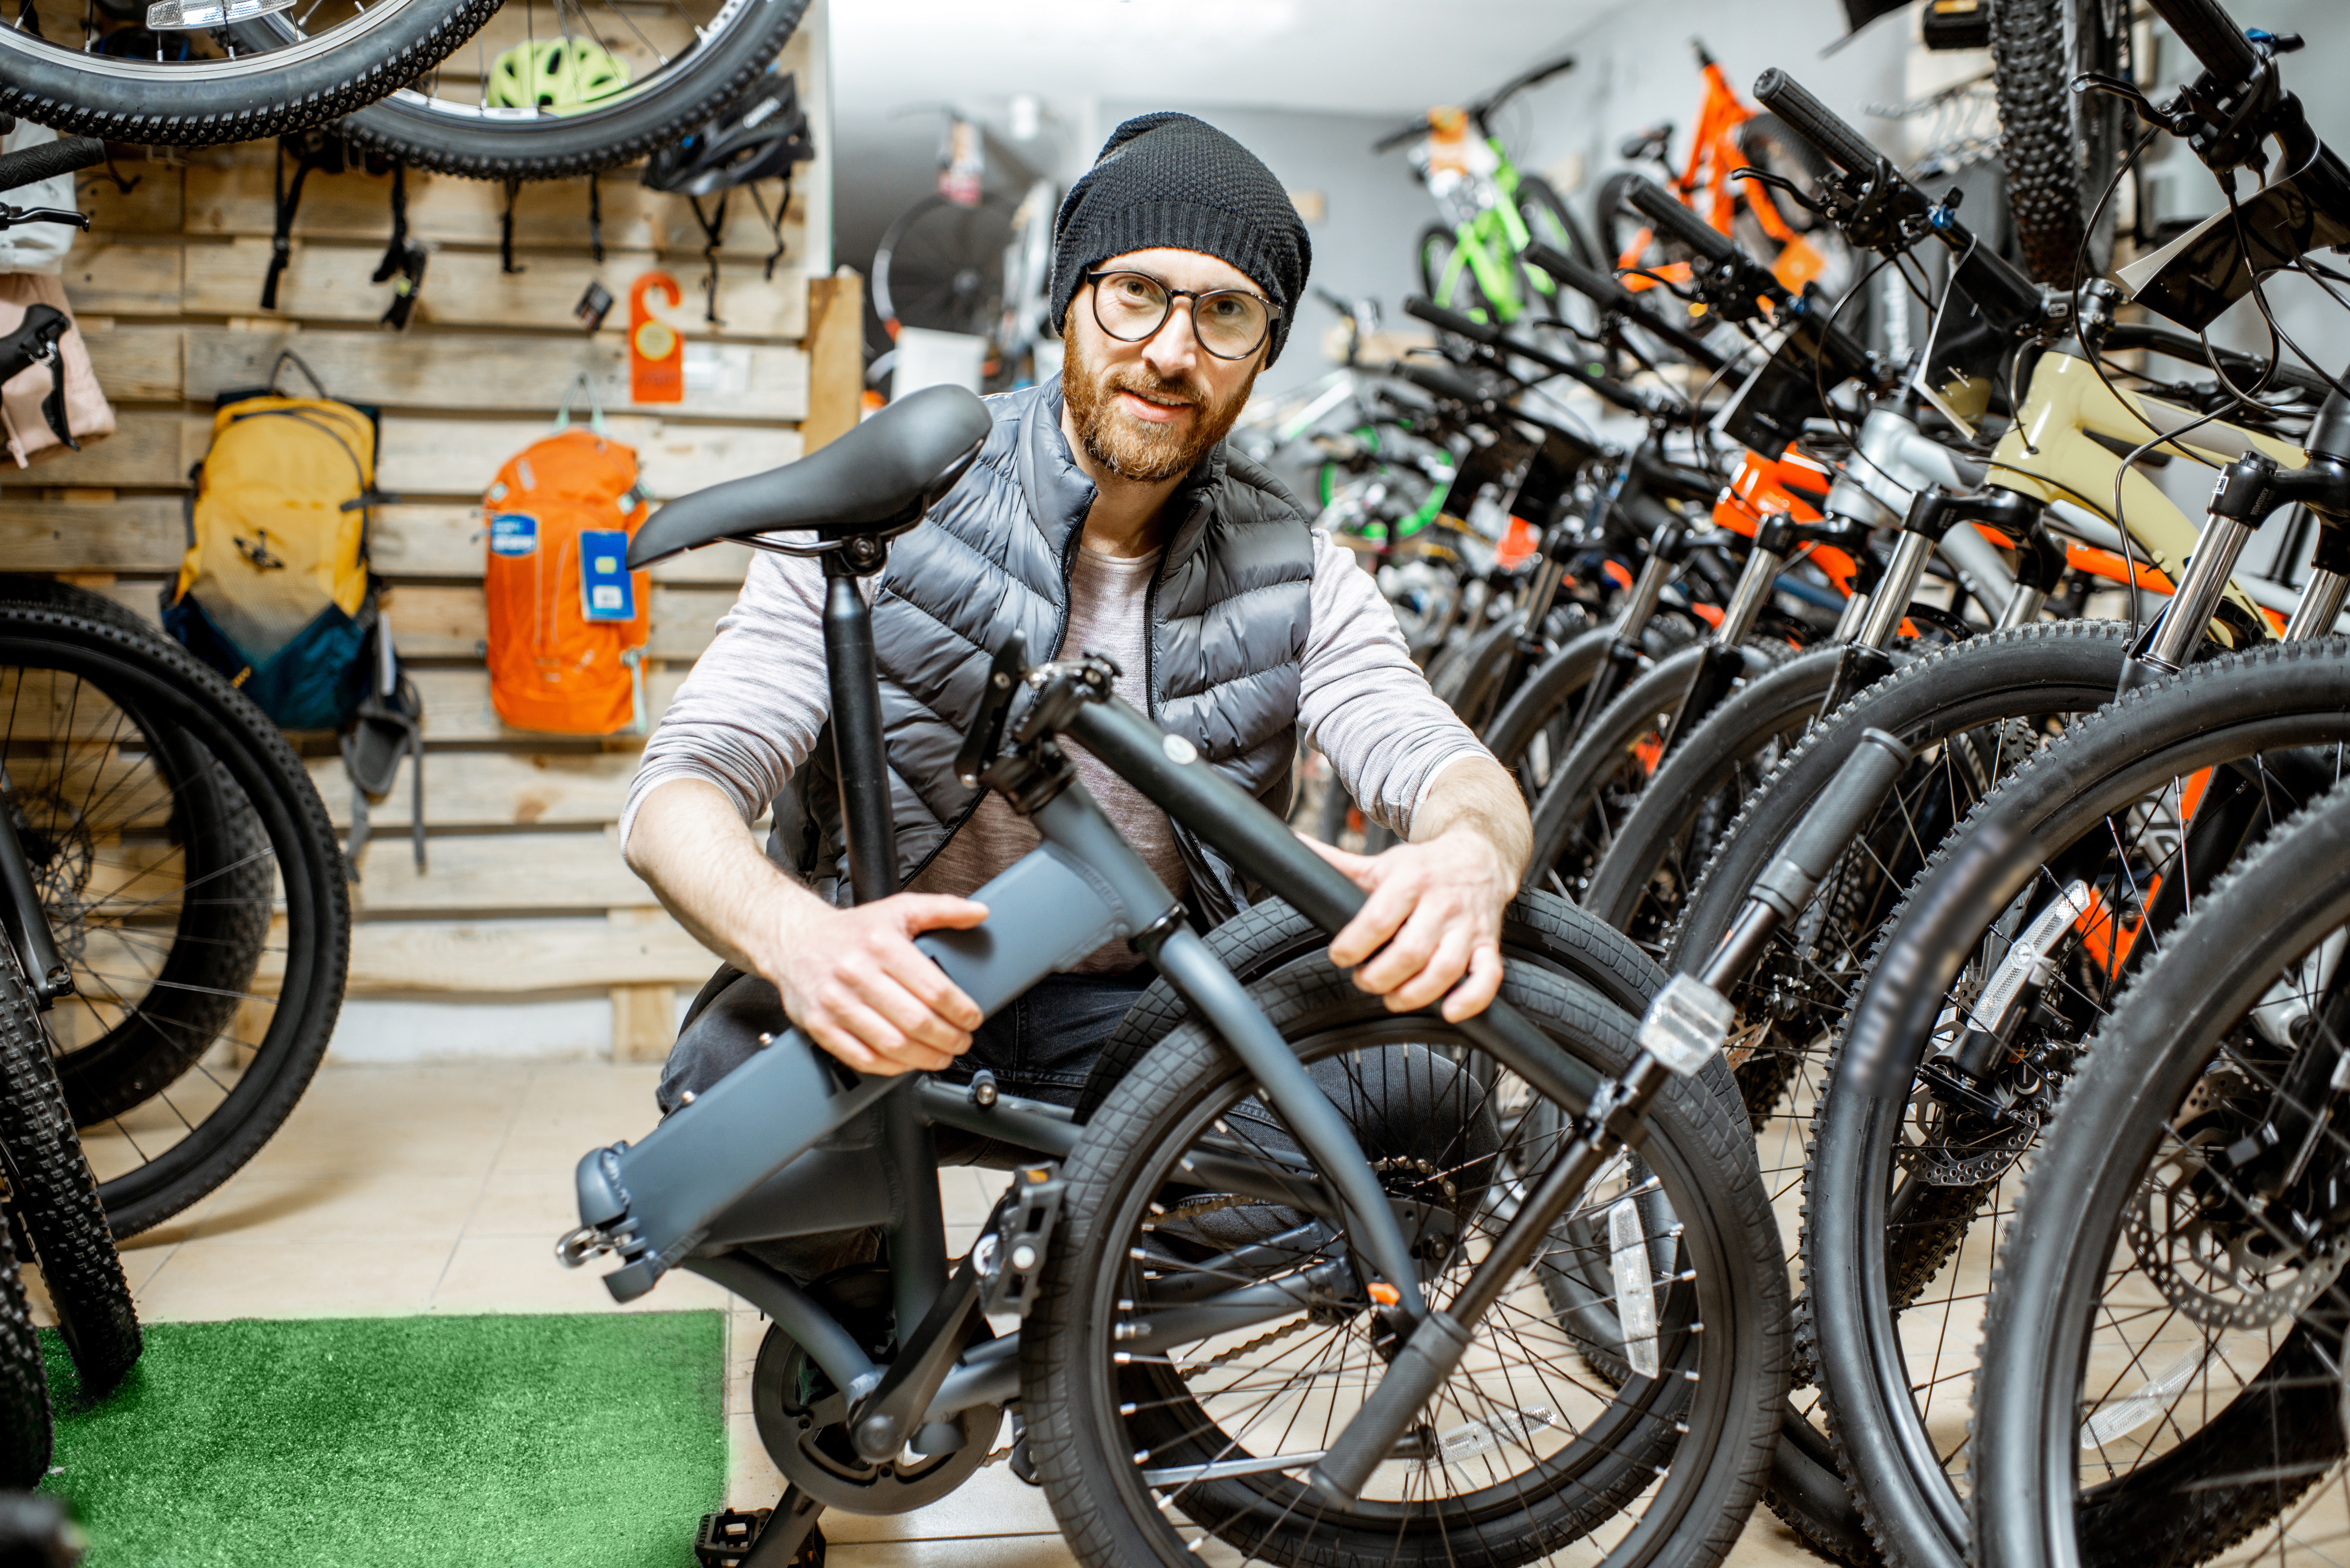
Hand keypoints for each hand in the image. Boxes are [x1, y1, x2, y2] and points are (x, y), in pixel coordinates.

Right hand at [755, 893, 989, 1074]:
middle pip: (916, 1020)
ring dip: (925, 1058)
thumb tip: (979, 913)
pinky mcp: (819, 1025)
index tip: (972, 1019)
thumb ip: (942, 909)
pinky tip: (907, 1062)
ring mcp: (835, 1002)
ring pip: (892, 1044)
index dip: (961, 1011)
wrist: (795, 940)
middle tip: (961, 1042)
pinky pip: (861, 1058)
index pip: (934, 989)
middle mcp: (856, 973)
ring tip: (941, 1056)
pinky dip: (891, 1067)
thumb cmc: (851, 931)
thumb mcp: (899, 909)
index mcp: (881, 944)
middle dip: (949, 1038)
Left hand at [1308, 827, 1510, 1020]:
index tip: (1340, 956)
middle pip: (1409, 952)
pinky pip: (1488, 977)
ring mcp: (1468, 927)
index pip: (1378, 919)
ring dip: (1414, 994)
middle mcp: (1442, 903)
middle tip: (1364, 979)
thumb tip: (1291, 845)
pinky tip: (1448, 1010)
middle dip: (1378, 977)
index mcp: (1411, 880)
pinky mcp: (1488, 945)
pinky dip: (1470, 999)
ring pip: (1445, 969)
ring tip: (1393, 997)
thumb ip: (1335, 863)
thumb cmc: (1423, 867)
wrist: (1479, 856)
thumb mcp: (1379, 863)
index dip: (1353, 946)